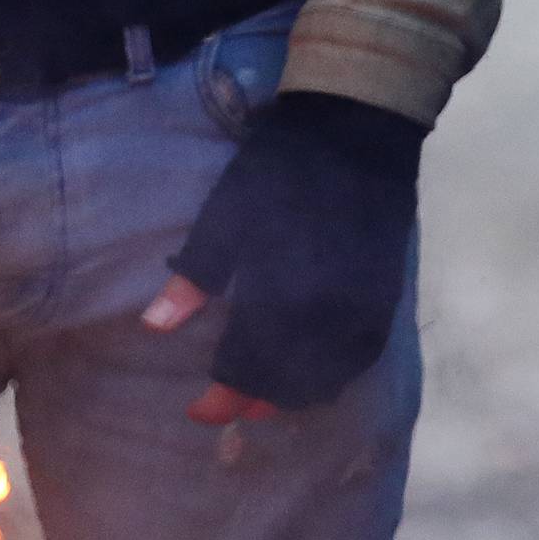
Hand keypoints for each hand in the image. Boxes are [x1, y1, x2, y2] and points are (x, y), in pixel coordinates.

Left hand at [145, 91, 425, 417]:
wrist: (356, 128)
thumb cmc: (279, 170)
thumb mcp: (225, 217)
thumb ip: (194, 278)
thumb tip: (154, 329)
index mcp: (277, 297)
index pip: (245, 371)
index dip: (220, 399)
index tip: (197, 411)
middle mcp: (322, 316)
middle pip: (283, 386)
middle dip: (252, 401)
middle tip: (227, 403)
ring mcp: (359, 312)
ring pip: (323, 382)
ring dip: (289, 396)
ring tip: (263, 394)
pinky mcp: (384, 301)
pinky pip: (357, 361)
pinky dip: (329, 376)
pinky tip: (308, 372)